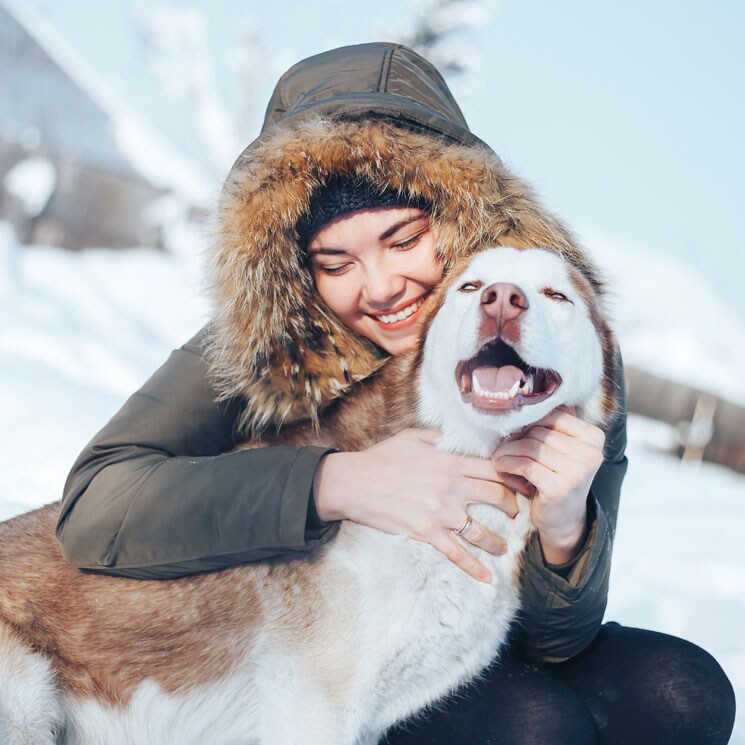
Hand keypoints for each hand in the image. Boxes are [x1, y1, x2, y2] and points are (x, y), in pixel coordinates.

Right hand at [313, 429, 517, 582]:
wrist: (355, 483)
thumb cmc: (382, 458)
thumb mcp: (414, 437)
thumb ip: (442, 438)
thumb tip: (462, 440)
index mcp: (450, 462)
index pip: (494, 469)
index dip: (513, 477)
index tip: (522, 484)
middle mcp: (451, 488)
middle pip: (497, 497)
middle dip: (513, 507)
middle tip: (516, 513)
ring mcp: (441, 513)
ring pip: (481, 531)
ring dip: (498, 541)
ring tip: (503, 546)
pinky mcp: (427, 533)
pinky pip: (456, 554)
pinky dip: (473, 568)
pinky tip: (486, 578)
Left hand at [490, 407, 604, 564]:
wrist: (563, 520)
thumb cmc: (557, 478)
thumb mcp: (560, 450)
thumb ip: (550, 428)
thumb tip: (519, 405)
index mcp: (594, 437)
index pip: (553, 415)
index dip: (529, 423)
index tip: (515, 434)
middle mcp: (591, 453)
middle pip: (539, 431)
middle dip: (515, 440)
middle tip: (502, 450)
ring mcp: (578, 471)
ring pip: (529, 446)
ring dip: (506, 452)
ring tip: (498, 459)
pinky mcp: (560, 487)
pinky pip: (524, 465)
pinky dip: (506, 465)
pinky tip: (500, 468)